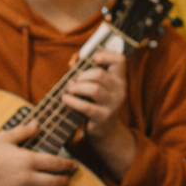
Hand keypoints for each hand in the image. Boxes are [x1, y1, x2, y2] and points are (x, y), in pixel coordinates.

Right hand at [0, 120, 76, 185]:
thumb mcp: (6, 137)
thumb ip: (24, 131)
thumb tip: (38, 124)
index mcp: (27, 159)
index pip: (55, 163)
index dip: (67, 165)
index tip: (73, 166)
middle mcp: (26, 177)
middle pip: (54, 183)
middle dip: (65, 182)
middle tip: (68, 182)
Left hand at [63, 48, 135, 179]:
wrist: (104, 130)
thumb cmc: (95, 102)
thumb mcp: (96, 86)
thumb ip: (87, 71)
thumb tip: (73, 59)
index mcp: (119, 79)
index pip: (120, 60)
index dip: (106, 55)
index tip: (93, 58)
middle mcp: (120, 91)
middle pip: (100, 74)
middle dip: (82, 75)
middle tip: (74, 81)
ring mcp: (113, 105)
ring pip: (94, 89)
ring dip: (77, 87)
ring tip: (70, 90)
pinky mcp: (103, 117)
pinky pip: (86, 107)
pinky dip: (73, 101)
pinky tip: (65, 99)